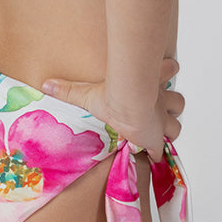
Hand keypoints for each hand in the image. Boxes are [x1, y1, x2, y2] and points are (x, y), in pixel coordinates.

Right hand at [42, 57, 183, 161]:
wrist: (127, 106)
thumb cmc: (110, 97)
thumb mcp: (86, 93)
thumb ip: (67, 90)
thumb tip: (44, 83)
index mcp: (148, 86)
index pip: (168, 69)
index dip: (168, 69)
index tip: (170, 66)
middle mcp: (158, 102)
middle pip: (177, 101)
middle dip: (171, 106)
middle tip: (160, 110)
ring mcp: (160, 121)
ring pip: (175, 124)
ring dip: (169, 128)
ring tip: (156, 131)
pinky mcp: (157, 140)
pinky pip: (162, 150)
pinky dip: (157, 152)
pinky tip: (150, 154)